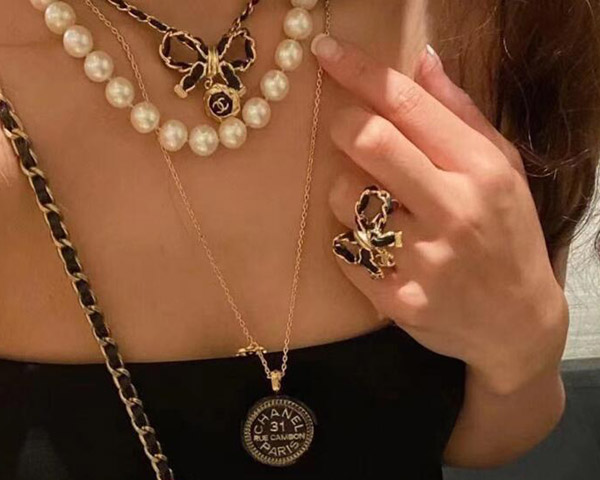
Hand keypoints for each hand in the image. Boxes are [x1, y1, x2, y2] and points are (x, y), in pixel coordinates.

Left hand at [312, 35, 568, 394]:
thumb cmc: (508, 236)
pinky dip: (348, 241)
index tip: (326, 52)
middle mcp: (454, 211)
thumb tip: (421, 59)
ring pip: (344, 197)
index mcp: (481, 170)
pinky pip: (342, 250)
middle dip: (343, 124)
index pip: (408, 105)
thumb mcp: (501, 169)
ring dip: (343, 192)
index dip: (360, 72)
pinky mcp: (398, 300)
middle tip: (345, 129)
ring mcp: (424, 260)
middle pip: (369, 141)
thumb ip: (460, 114)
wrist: (517, 324)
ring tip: (373, 206)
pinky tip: (377, 249)